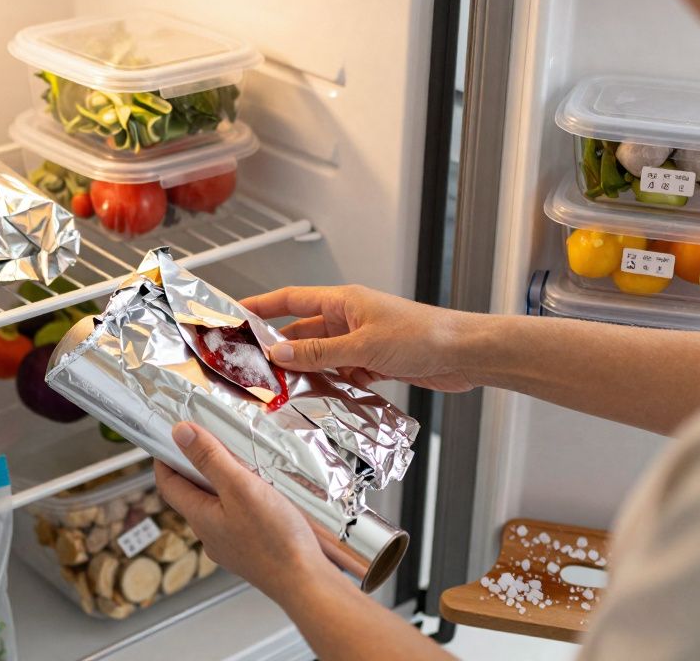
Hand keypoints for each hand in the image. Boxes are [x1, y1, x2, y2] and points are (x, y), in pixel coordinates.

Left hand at [154, 422, 334, 602]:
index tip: (170, 438)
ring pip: (216, 506)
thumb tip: (180, 434)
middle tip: (211, 443)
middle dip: (197, 467)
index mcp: (200, 517)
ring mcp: (229, 545)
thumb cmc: (275, 540)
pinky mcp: (249, 550)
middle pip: (192, 494)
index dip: (165, 458)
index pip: (168, 483)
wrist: (305, 583)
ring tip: (241, 465)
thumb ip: (210, 459)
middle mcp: (209, 534)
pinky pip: (236, 519)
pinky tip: (262, 496)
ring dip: (222, 483)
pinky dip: (241, 500)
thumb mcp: (240, 487)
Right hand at [241, 285, 475, 391]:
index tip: (235, 314)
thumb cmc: (423, 336)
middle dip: (280, 350)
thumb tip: (279, 354)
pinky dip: (330, 385)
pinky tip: (320, 399)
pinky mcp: (373, 362)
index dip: (261, 306)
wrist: (465, 355)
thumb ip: (319, 353)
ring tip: (283, 389)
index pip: (290, 299)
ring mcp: (361, 341)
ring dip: (306, 372)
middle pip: (302, 333)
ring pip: (321, 357)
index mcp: (343, 301)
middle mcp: (349, 319)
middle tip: (254, 366)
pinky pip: (340, 373)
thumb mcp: (363, 346)